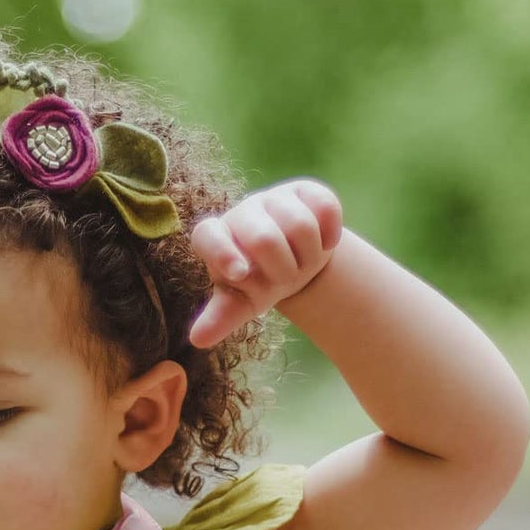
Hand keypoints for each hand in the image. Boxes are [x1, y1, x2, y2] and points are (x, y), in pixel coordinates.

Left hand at [186, 178, 344, 348]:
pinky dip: (331, 234)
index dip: (223, 252)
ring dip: (309, 256)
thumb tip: (198, 339)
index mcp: (215, 238)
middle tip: (286, 279)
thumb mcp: (240, 302)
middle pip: (265, 239)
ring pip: (300, 225)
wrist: (294, 261)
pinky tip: (326, 242)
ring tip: (303, 262)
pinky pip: (326, 207)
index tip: (239, 274)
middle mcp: (241, 213)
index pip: (208, 236)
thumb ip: (221, 317)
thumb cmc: (258, 283)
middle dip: (283, 270)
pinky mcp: (305, 190)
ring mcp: (273, 198)